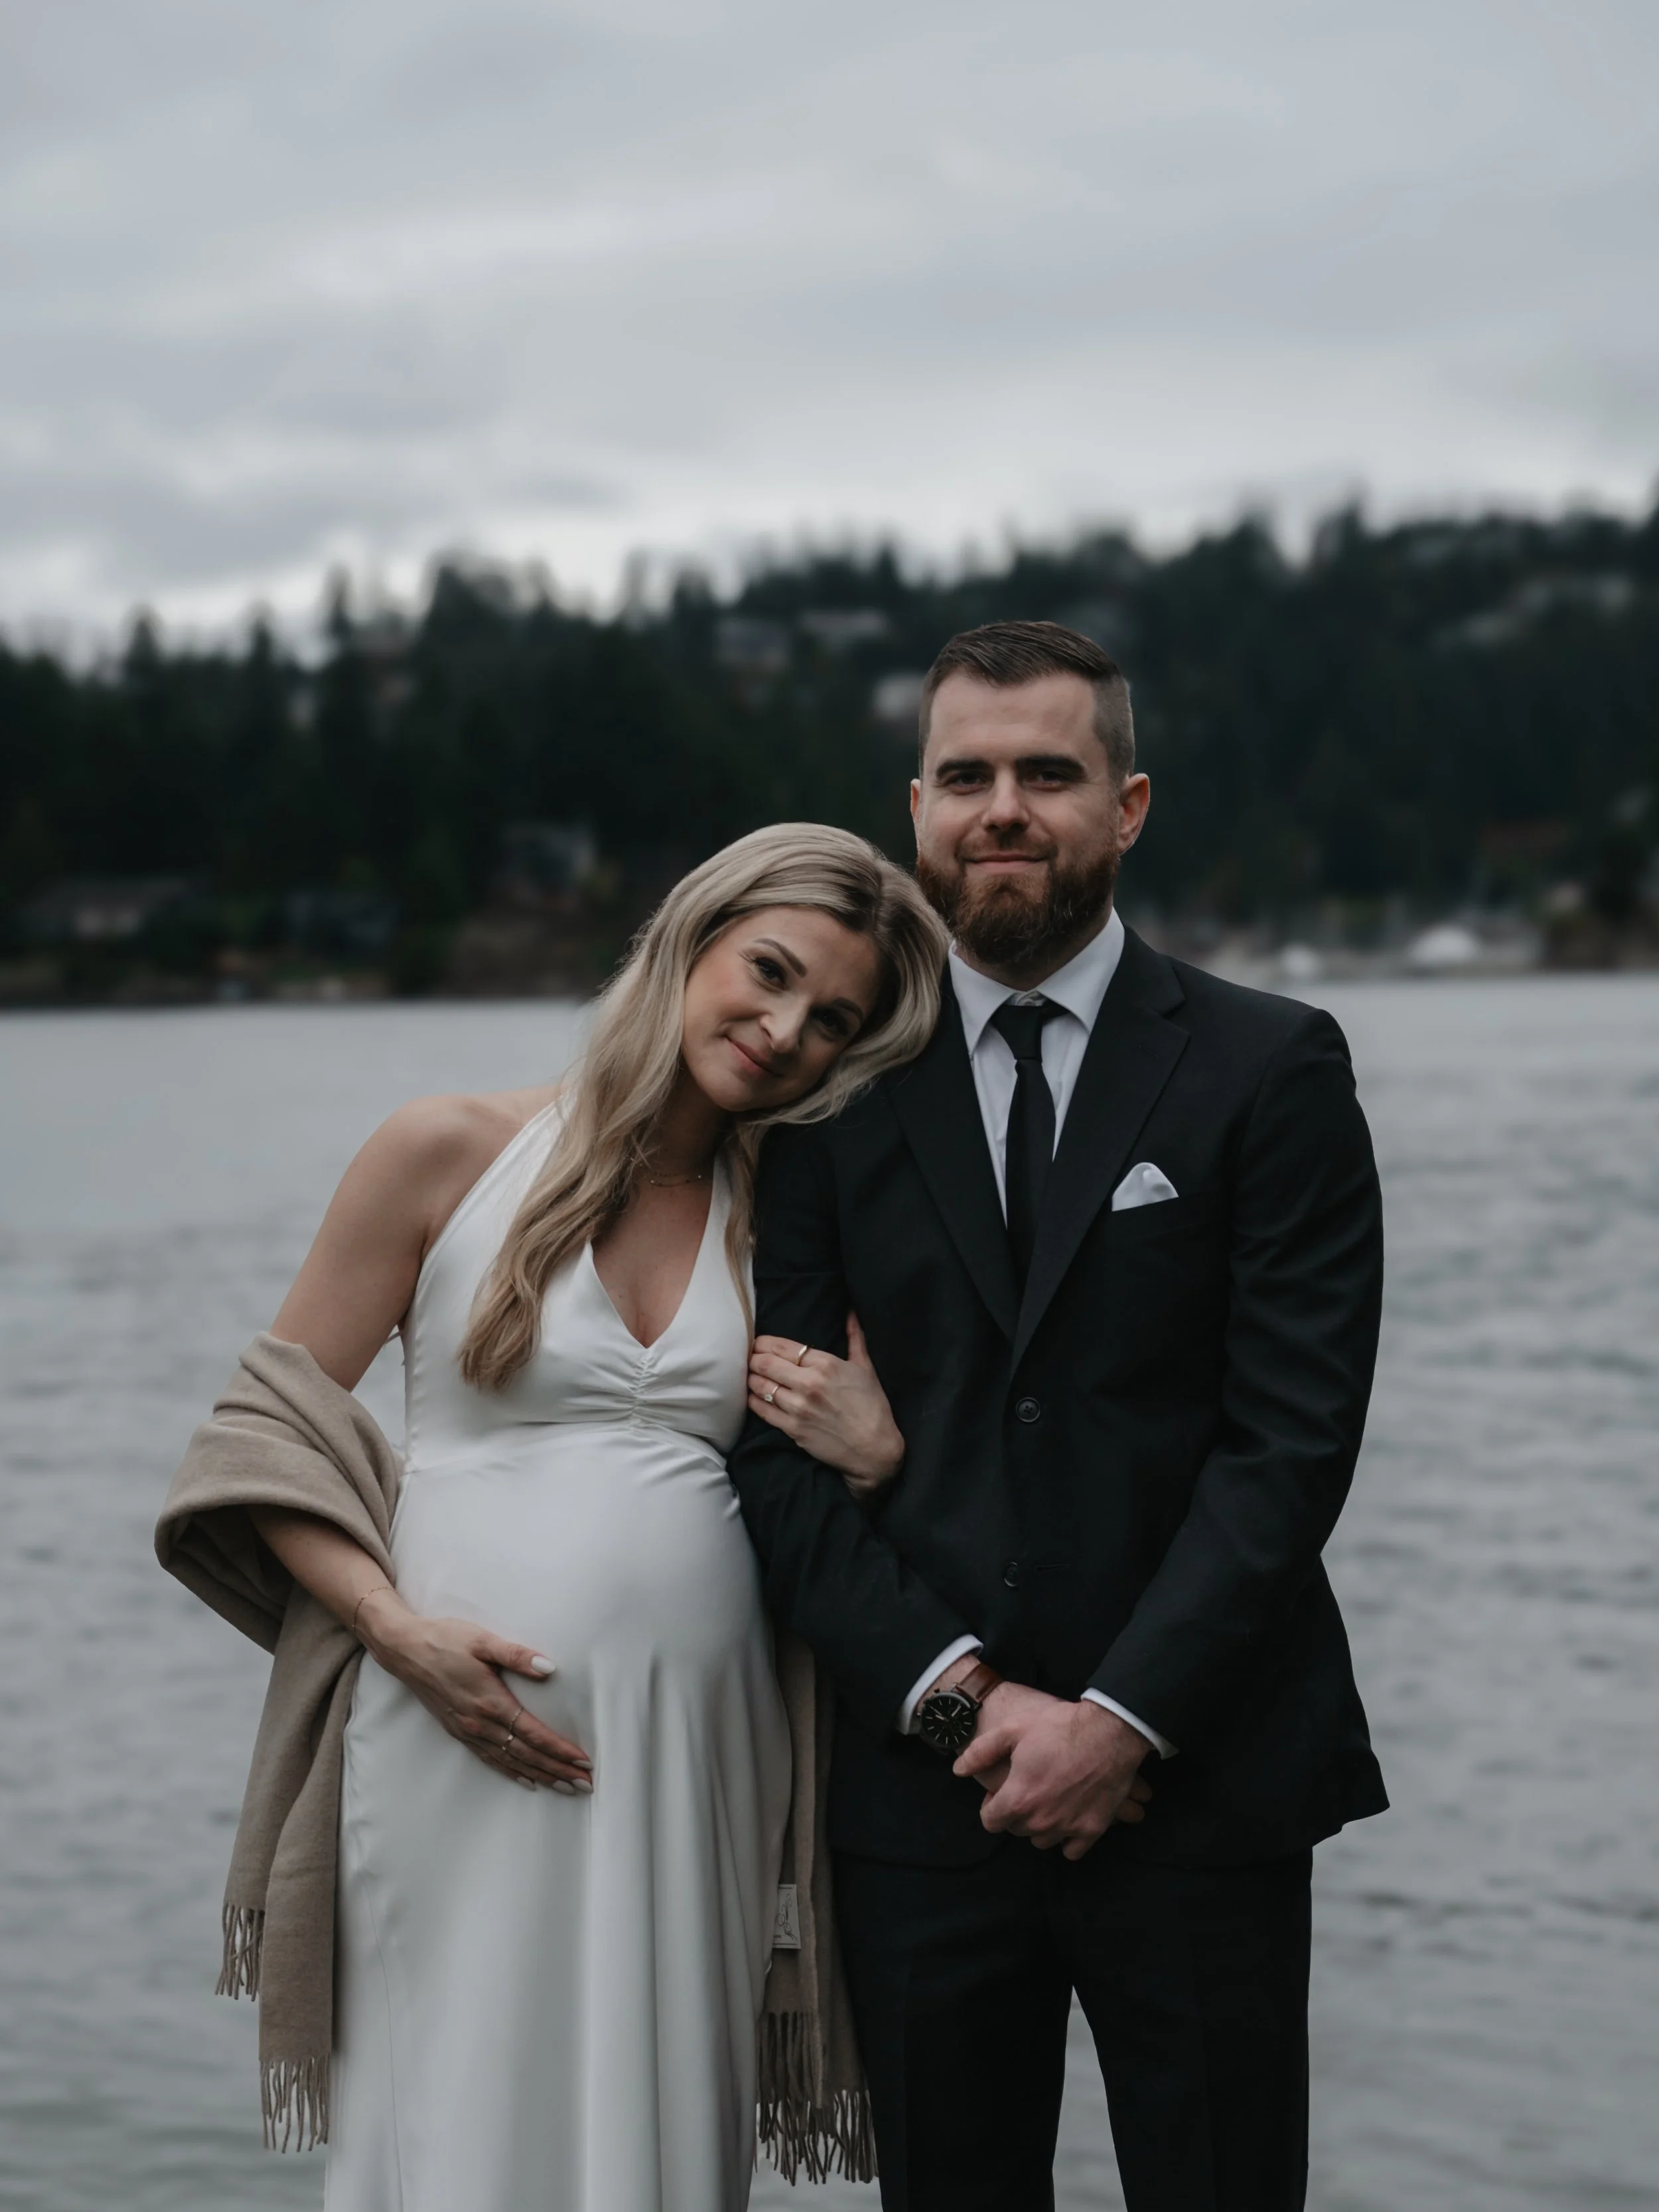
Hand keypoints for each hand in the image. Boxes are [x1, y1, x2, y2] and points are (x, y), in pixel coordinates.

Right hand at [357, 1589, 592, 1793]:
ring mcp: (468, 1730)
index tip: (583, 1762)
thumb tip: (549, 1668)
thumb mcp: (483, 1640)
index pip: (533, 1734)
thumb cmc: (445, 1640)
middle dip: (558, 1771)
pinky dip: (512, 1772)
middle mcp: (480, 1723)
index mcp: (490, 1702)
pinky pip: (490, 1760)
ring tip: (565, 1787)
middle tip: (585, 1784)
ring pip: (511, 1762)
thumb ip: (517, 1655)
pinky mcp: (458, 1731)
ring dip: (540, 1776)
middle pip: (527, 1754)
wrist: (405, 1650)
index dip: (560, 1750)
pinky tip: (527, 1780)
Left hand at [748, 1312, 904, 1499]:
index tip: (759, 1344)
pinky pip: (762, 1410)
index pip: (782, 1346)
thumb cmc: (872, 1407)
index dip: (763, 1343)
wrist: (875, 1448)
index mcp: (825, 1364)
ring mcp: (798, 1408)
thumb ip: (855, 1338)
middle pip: (765, 1363)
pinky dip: (753, 1401)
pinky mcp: (793, 1429)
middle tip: (750, 1358)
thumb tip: (851, 1312)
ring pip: (760, 1386)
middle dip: (753, 1358)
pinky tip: (753, 1396)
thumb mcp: (865, 1368)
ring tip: (751, 1375)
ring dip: (751, 1379)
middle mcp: (808, 1384)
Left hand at [955, 1684, 1151, 1859]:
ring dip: (1039, 1826)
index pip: (990, 1822)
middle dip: (1014, 1814)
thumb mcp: (1012, 1729)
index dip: (990, 1806)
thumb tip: (958, 1770)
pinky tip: (1067, 1816)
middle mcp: (1040, 1821)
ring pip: (1041, 1841)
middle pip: (1016, 1831)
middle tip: (1025, 1790)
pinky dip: (1067, 1839)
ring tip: (1045, 1801)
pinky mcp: (1092, 1829)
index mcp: (1017, 1799)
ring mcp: (1068, 1828)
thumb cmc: (1058, 1727)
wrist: (1109, 1731)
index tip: (1000, 1791)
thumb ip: (980, 1752)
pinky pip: (1071, 1850)